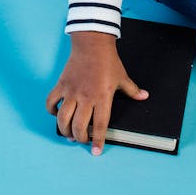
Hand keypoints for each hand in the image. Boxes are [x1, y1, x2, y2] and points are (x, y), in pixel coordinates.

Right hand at [46, 31, 148, 155]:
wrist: (92, 43)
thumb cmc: (108, 61)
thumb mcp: (123, 77)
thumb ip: (132, 90)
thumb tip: (144, 96)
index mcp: (102, 98)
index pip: (100, 125)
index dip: (98, 140)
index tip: (96, 151)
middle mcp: (86, 97)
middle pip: (79, 126)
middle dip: (80, 138)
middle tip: (81, 140)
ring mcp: (72, 91)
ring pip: (63, 118)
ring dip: (64, 129)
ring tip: (68, 133)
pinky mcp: (62, 85)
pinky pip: (51, 102)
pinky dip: (51, 111)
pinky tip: (56, 114)